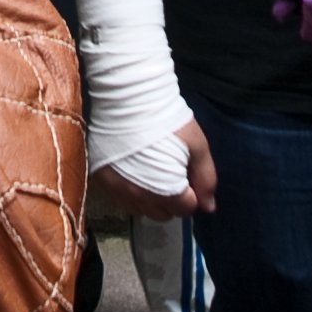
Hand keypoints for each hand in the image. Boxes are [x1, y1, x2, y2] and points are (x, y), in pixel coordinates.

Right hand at [91, 115, 217, 223]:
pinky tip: (136, 172)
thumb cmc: (166, 119)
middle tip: (172, 171)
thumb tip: (209, 208)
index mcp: (165, 190)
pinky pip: (122, 200)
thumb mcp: (197, 144)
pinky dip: (133, 192)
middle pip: (163, 214)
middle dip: (173, 198)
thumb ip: (206, 178)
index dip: (192, 192)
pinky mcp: (101, 181)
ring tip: (154, 170)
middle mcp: (138, 197)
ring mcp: (117, 190)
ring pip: (142, 209)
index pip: (185, 209)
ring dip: (152, 198)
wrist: (126, 97)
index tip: (187, 172)